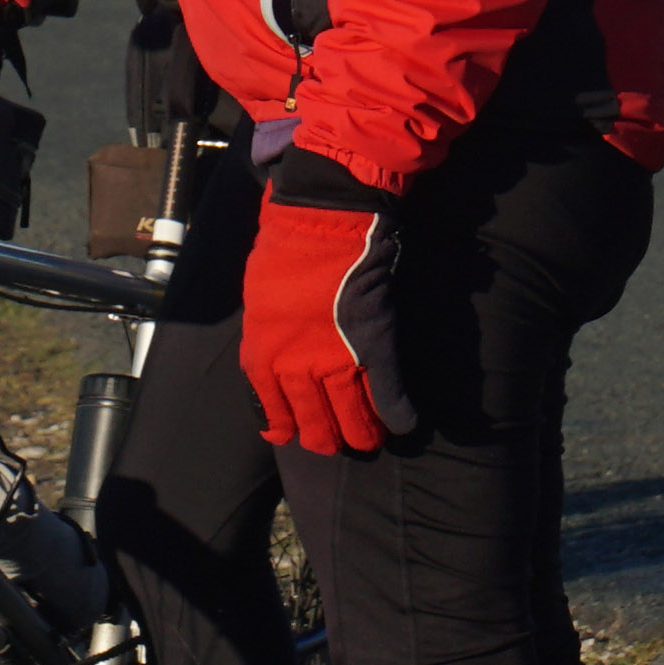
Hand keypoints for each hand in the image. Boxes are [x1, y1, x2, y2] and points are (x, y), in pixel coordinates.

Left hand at [239, 173, 413, 454]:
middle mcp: (296, 372)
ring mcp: (337, 365)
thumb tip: (275, 360)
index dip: (286, 429)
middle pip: (315, 428)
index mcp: (263, 359)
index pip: (274, 414)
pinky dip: (398, 416)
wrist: (321, 223)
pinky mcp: (374, 349)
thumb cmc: (283, 253)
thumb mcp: (259, 304)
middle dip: (327, 439)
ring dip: (363, 436)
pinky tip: (404, 425)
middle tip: (337, 441)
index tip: (291, 435)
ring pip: (352, 422)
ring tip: (369, 440)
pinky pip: (388, 398)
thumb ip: (268, 339)